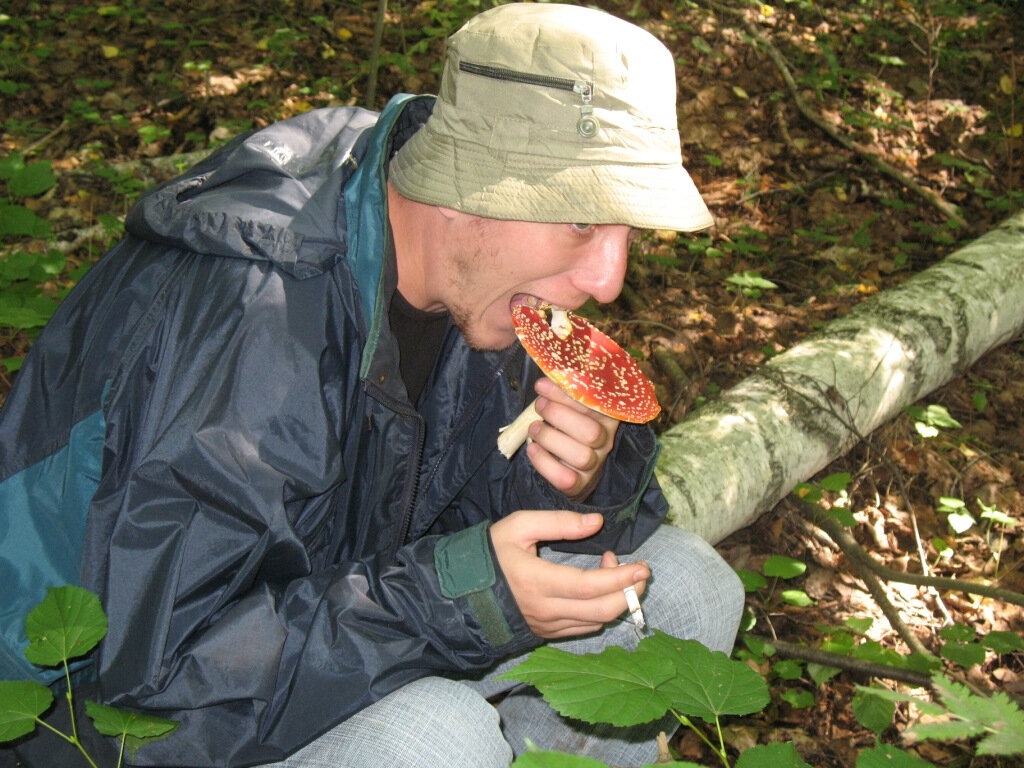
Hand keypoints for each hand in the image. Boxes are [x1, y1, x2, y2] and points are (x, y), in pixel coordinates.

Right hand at [490, 510, 647, 638]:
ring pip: (597, 621)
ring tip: (616, 571)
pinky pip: (585, 628)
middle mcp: (546, 610)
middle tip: (641, 570)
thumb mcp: (519, 526)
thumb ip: (559, 522)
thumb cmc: (491, 553)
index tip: (642, 565)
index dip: (621, 578)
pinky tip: (598, 588)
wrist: (464, 589)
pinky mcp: (548, 634)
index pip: (591, 587)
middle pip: (602, 611)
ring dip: (617, 599)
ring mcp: (547, 626)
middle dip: (630, 592)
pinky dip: (601, 609)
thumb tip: (596, 523)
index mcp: (538, 581)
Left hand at [527, 377, 619, 499]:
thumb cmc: (567, 425)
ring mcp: (594, 464)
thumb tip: (545, 378)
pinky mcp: (580, 484)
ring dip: (551, 439)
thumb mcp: (569, 405)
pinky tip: (533, 449)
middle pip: (592, 432)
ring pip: (581, 456)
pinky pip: (565, 478)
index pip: (594, 403)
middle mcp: (606, 440)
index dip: (565, 393)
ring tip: (533, 429)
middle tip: (540, 407)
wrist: (570, 465)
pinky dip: (544, 463)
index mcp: (606, 416)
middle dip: (559, 416)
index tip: (541, 385)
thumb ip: (563, 391)